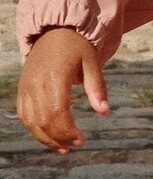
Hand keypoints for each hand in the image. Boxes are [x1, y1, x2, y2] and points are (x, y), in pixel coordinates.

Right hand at [16, 27, 109, 153]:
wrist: (53, 31)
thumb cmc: (76, 46)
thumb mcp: (91, 61)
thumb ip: (97, 87)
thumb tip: (105, 112)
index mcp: (55, 76)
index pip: (58, 111)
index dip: (68, 130)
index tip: (82, 140)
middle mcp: (36, 83)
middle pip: (43, 120)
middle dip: (59, 137)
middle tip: (76, 145)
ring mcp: (26, 87)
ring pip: (31, 121)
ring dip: (46, 138)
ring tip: (63, 148)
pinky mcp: (22, 89)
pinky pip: (24, 115)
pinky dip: (34, 129)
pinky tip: (49, 137)